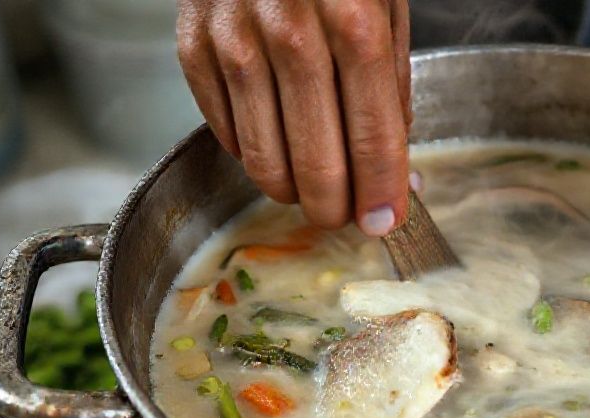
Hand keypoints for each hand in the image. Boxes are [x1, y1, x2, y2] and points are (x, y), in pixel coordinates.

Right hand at [177, 0, 411, 235]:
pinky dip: (253, 154)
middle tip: (345, 213)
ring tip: (311, 189)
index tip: (385, 222)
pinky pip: (224, 134)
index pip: (373, 136)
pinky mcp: (193, 49)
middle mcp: (290, 34)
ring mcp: (234, 43)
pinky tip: (274, 142)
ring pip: (264, 162)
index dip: (381, 192)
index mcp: (353, 21)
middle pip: (316, 163)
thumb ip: (391, 86)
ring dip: (292, 192)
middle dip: (335, 207)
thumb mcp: (385, 3)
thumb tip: (396, 166)